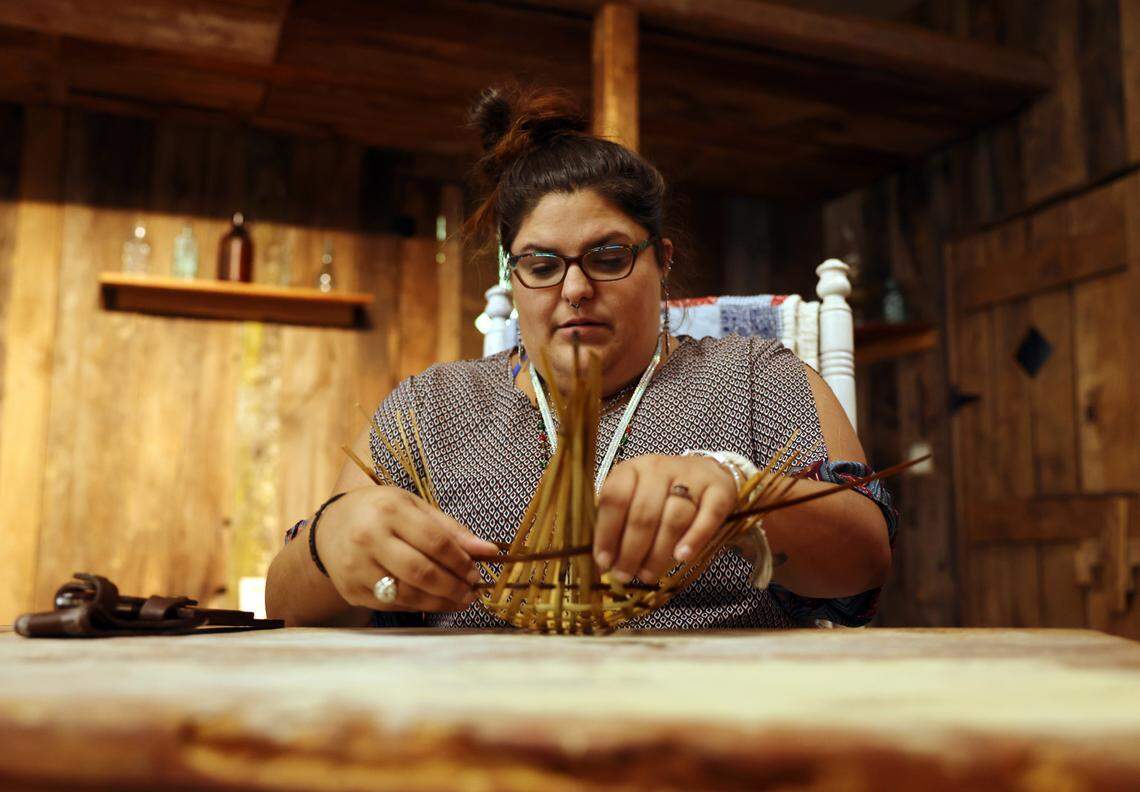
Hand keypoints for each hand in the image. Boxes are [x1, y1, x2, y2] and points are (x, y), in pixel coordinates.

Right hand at [315, 486, 498, 611]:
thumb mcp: (413, 507)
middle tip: (472, 592)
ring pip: (407, 594)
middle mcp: (369, 538)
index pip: (435, 541)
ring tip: (460, 600)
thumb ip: (450, 529)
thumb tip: (489, 550)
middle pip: (421, 572)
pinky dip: (419, 605)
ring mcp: (357, 567)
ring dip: (440, 602)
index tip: (478, 572)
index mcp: (389, 510)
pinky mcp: (352, 590)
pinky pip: (393, 604)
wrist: (330, 527)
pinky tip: (434, 601)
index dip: (461, 561)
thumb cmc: (380, 512)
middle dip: (453, 586)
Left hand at [594, 454, 737, 582]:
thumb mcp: (635, 498)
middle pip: (644, 512)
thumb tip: (604, 563)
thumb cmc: (662, 493)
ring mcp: (692, 478)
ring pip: (674, 518)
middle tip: (625, 575)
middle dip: (631, 550)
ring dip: (658, 552)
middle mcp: (661, 468)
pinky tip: (681, 557)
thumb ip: (619, 524)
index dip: (607, 532)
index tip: (604, 561)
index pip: (615, 497)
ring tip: (648, 575)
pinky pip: (708, 517)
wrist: (707, 474)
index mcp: (633, 469)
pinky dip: (694, 539)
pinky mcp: (720, 491)